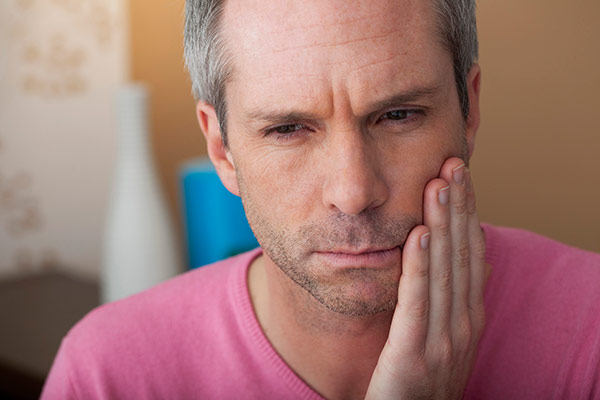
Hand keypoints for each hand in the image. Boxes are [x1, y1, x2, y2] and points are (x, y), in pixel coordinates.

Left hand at [365, 157, 489, 398]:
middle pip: (462, 255)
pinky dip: (420, 266)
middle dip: (459, 208)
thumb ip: (442, 300)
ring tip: (440, 183)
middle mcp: (462, 325)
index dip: (468, 214)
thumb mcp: (438, 337)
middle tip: (454, 163)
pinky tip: (420, 233)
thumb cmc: (416, 381)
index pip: (471, 255)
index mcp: (468, 318)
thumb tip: (446, 258)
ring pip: (445, 271)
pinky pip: (418, 302)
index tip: (461, 176)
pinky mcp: (414, 355)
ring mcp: (442, 342)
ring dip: (444, 224)